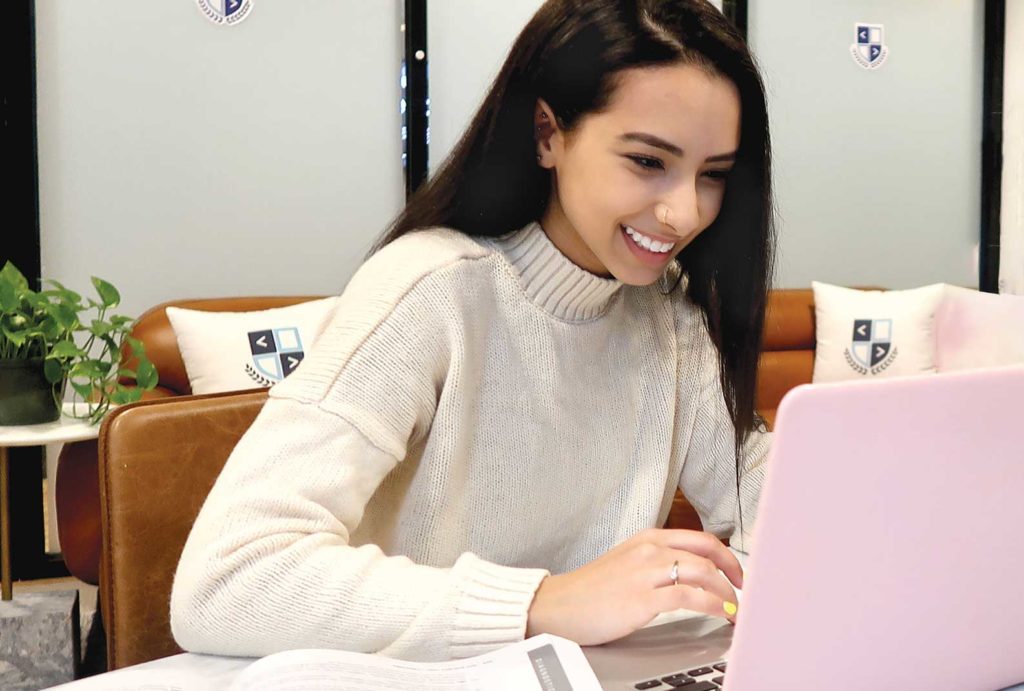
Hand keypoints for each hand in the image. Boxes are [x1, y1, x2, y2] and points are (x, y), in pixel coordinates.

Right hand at [525, 528, 741, 645]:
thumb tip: (687, 574)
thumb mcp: (626, 563)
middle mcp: (650, 549)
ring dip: (727, 593)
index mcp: (647, 539)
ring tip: (733, 609)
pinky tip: (720, 615)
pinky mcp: (643, 598)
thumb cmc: (589, 590)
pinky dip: (713, 606)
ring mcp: (647, 572)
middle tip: (743, 590)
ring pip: (703, 572)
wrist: (558, 605)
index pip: (700, 539)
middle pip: (708, 551)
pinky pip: (690, 598)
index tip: (736, 574)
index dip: (726, 557)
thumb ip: (655, 562)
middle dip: (734, 572)